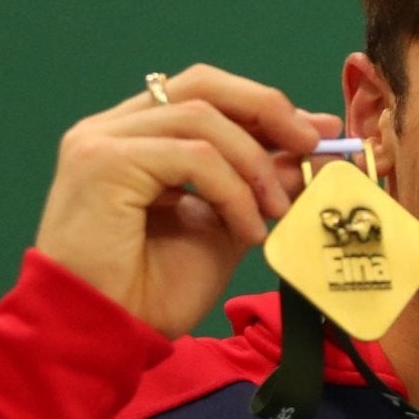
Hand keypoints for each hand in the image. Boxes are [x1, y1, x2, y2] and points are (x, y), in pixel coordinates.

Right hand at [33, 65, 339, 337]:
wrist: (103, 333)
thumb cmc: (150, 292)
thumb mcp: (224, 229)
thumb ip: (257, 187)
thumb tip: (308, 156)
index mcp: (136, 138)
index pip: (206, 96)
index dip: (265, 108)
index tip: (317, 131)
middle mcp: (113, 129)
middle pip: (203, 85)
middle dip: (267, 109)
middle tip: (312, 142)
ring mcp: (102, 140)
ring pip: (203, 119)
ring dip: (254, 164)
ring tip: (276, 211)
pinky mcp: (103, 162)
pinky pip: (192, 157)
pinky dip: (233, 191)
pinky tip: (247, 230)